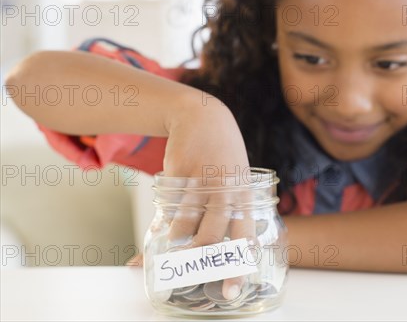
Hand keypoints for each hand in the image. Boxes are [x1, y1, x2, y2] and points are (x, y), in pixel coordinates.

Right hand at [162, 94, 254, 299]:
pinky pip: (168, 209)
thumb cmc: (222, 156)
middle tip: (188, 275)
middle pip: (211, 237)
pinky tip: (160, 231)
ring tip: (171, 248)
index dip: (239, 266)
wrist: (202, 117)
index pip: (246, 237)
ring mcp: (202, 182)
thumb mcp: (237, 179)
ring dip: (175, 242)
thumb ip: (231, 211)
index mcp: (245, 196)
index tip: (231, 290)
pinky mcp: (180, 174)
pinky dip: (161, 225)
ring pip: (185, 226)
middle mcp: (226, 191)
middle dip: (198, 262)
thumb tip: (214, 246)